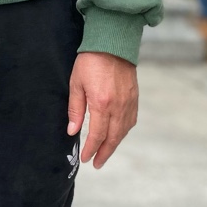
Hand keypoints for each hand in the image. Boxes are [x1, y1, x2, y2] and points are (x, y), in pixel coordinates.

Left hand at [67, 51, 138, 168]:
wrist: (112, 43)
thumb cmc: (90, 61)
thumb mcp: (76, 83)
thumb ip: (75, 108)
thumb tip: (72, 130)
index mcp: (101, 103)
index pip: (97, 135)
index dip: (91, 149)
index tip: (86, 158)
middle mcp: (118, 106)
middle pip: (112, 138)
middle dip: (104, 153)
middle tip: (97, 164)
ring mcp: (128, 102)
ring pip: (123, 131)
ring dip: (114, 145)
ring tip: (105, 153)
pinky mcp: (134, 97)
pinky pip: (131, 120)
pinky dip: (124, 132)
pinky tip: (117, 135)